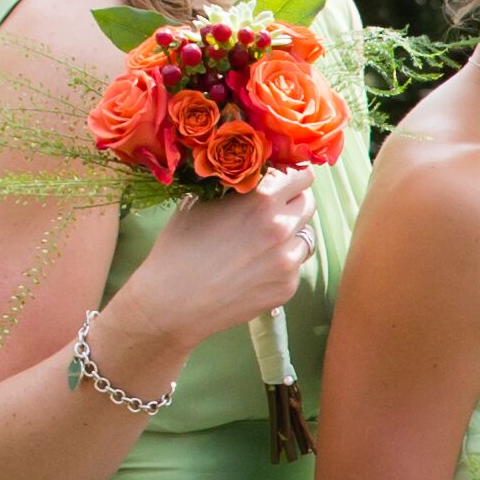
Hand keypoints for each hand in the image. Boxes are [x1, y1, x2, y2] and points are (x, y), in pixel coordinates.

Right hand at [100, 174, 315, 363]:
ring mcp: (288, 261)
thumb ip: (234, 192)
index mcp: (262, 200)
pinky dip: (282, 264)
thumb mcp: (200, 204)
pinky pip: (295, 267)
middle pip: (307, 204)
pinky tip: (255, 269)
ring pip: (305, 237)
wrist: (172, 302)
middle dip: (293, 203)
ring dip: (291, 235)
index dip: (292, 177)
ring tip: (262, 243)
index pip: (301, 177)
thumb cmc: (179, 249)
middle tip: (275, 210)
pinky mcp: (287, 288)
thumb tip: (250, 182)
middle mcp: (282, 228)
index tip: (285, 181)